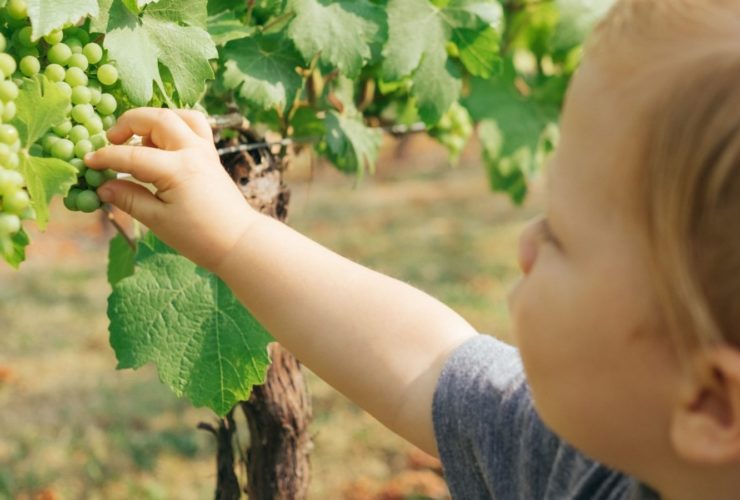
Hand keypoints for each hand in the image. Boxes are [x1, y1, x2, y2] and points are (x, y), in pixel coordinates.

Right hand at [85, 107, 258, 272]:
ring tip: (139, 141)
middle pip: (158, 118)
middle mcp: (193, 152)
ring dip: (155, 120)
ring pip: (180, 116)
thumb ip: (129, 199)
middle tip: (111, 140)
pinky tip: (161, 144)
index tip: (88, 162)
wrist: (238, 241)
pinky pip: (195, 127)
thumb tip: (103, 186)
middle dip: (128, 123)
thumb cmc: (200, 237)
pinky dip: (175, 125)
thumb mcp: (159, 221)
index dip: (106, 157)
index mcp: (178, 169)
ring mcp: (206, 151)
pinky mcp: (211, 156)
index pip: (133, 156)